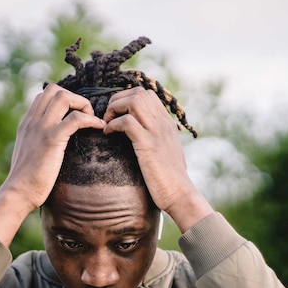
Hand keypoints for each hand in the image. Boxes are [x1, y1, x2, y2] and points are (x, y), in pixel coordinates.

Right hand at [5, 84, 105, 209]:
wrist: (18, 193)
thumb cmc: (26, 180)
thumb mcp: (29, 153)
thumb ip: (37, 142)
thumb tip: (51, 143)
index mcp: (27, 123)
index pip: (44, 95)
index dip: (64, 99)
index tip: (75, 116)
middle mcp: (32, 121)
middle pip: (54, 90)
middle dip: (74, 98)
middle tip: (84, 116)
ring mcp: (41, 128)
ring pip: (64, 97)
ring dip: (82, 105)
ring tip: (91, 120)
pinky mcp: (51, 139)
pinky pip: (75, 119)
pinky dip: (91, 120)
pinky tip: (98, 128)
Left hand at [103, 87, 212, 231]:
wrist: (180, 194)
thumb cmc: (169, 179)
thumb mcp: (165, 152)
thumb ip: (155, 139)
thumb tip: (140, 137)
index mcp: (167, 123)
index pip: (147, 94)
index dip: (126, 98)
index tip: (116, 114)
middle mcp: (163, 123)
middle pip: (138, 92)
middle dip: (117, 100)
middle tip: (108, 117)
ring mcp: (156, 132)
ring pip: (133, 101)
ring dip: (115, 109)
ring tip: (108, 124)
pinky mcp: (148, 145)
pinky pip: (127, 122)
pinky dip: (113, 124)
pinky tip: (108, 134)